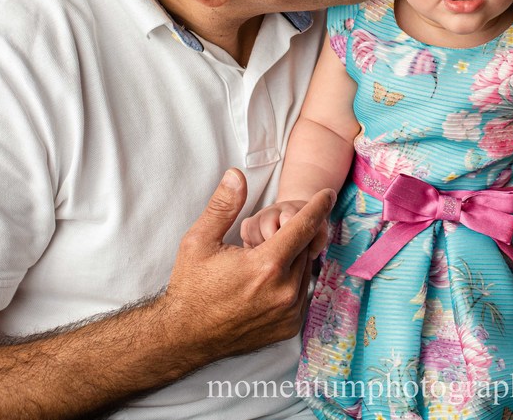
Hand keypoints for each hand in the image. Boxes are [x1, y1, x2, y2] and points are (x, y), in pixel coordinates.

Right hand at [162, 169, 334, 358]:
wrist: (185, 337)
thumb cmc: (190, 287)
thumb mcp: (199, 241)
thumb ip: (223, 206)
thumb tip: (236, 175)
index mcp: (266, 266)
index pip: (304, 226)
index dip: (318, 206)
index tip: (328, 194)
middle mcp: (284, 290)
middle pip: (304, 249)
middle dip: (293, 238)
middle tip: (267, 240)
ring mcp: (289, 312)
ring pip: (304, 271)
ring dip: (292, 260)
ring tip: (262, 264)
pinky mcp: (289, 327)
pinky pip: (301, 294)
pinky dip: (291, 283)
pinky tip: (266, 283)